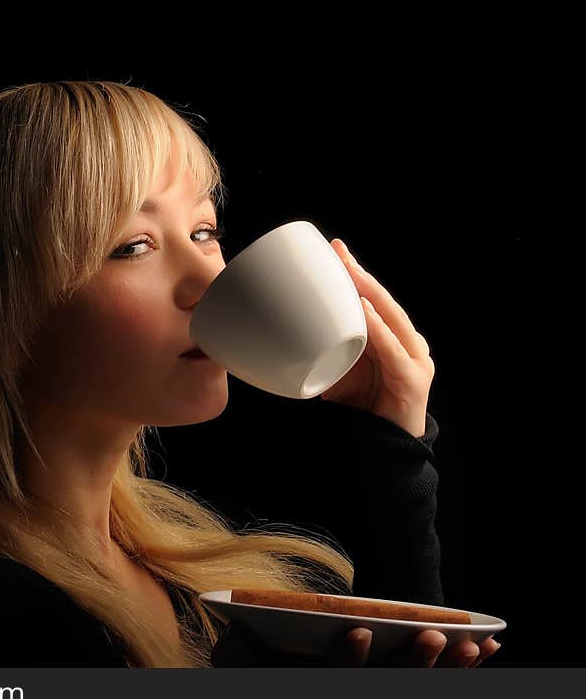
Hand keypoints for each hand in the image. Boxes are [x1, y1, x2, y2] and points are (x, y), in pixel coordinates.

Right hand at [211, 621, 502, 666]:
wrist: (277, 696)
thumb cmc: (259, 676)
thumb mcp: (240, 668)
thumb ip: (239, 654)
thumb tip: (239, 631)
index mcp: (317, 693)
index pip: (338, 684)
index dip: (351, 662)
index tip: (363, 632)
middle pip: (390, 695)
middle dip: (416, 667)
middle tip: (435, 635)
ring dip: (450, 674)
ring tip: (475, 646)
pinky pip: (433, 694)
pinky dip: (459, 674)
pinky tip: (483, 651)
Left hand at [319, 239, 434, 437]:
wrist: (383, 449)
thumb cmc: (361, 406)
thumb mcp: (337, 368)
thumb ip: (323, 346)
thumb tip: (284, 331)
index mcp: (391, 336)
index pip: (372, 297)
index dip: (355, 273)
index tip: (334, 249)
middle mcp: (407, 342)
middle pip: (382, 301)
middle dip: (360, 274)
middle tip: (338, 252)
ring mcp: (415, 359)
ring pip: (392, 318)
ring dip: (369, 293)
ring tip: (351, 273)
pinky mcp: (414, 380)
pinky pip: (393, 350)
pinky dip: (379, 330)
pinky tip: (365, 312)